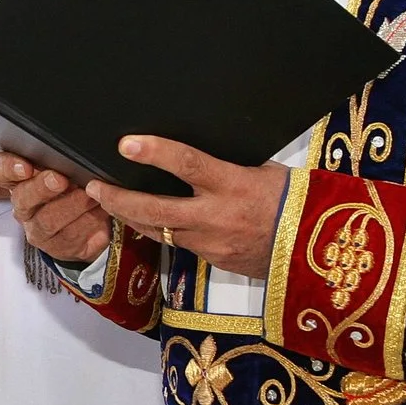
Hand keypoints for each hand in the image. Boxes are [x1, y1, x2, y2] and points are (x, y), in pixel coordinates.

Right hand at [0, 152, 112, 263]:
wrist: (90, 222)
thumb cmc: (73, 188)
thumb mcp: (65, 167)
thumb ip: (59, 157)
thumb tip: (72, 148)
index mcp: (17, 179)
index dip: (8, 168)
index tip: (25, 167)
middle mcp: (23, 205)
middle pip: (22, 197)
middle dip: (41, 188)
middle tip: (60, 179)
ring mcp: (38, 229)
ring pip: (48, 220)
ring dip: (72, 205)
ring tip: (91, 195)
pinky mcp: (57, 247)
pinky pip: (71, 236)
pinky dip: (89, 221)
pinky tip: (100, 210)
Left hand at [85, 136, 289, 276]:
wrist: (311, 250)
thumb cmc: (292, 201)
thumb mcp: (265, 171)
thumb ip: (228, 164)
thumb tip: (193, 153)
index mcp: (234, 185)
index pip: (188, 165)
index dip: (155, 153)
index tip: (126, 144)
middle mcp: (217, 217)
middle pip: (155, 209)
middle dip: (118, 199)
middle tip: (94, 186)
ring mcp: (211, 243)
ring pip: (158, 230)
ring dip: (129, 216)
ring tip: (105, 201)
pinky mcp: (211, 260)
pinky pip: (175, 243)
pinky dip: (156, 230)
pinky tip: (142, 220)